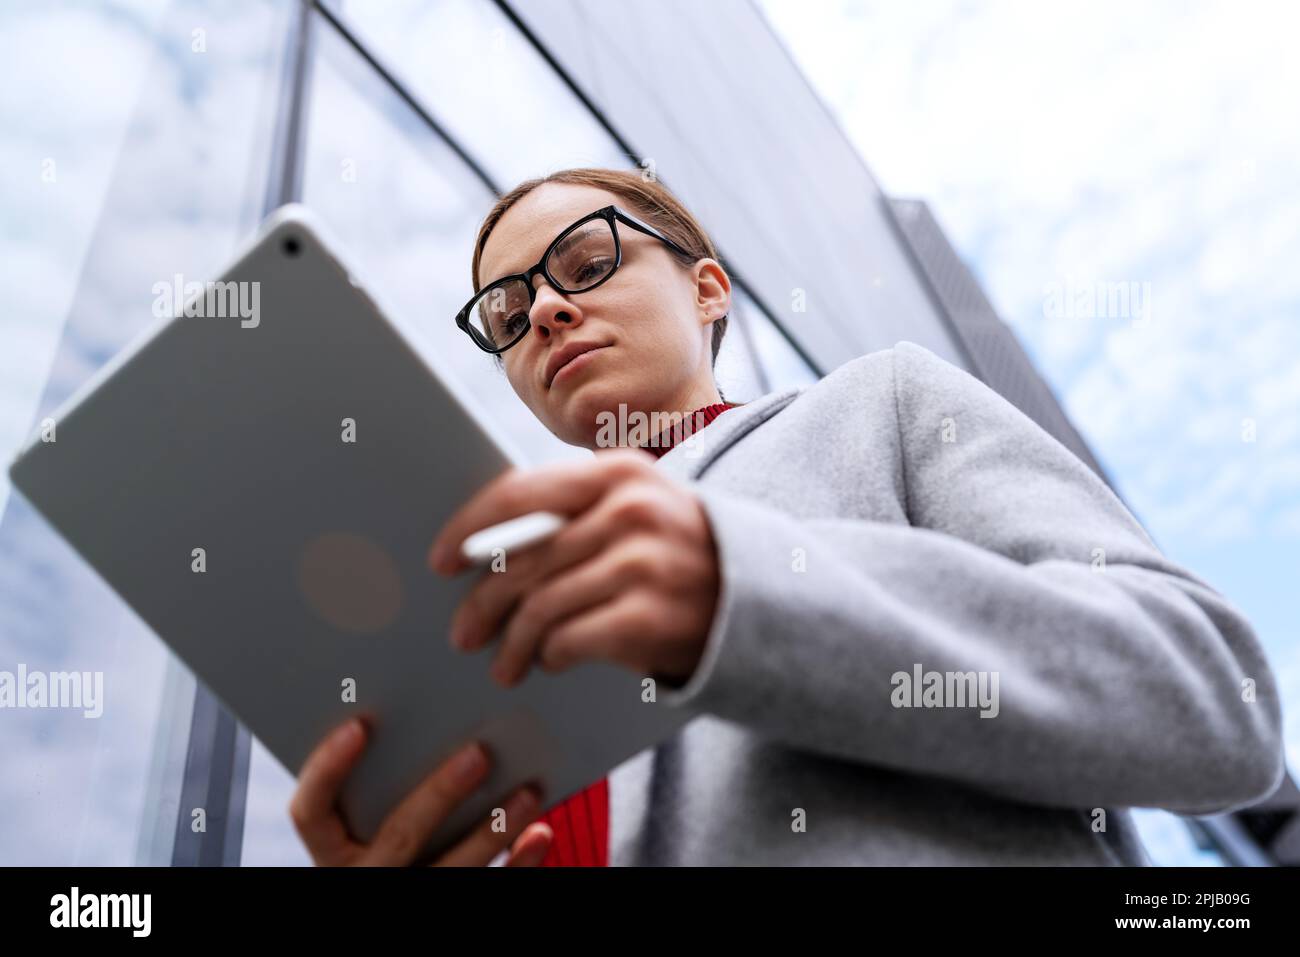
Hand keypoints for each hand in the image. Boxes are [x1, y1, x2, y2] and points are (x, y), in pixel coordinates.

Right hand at [290, 717, 551, 865]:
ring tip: (530, 791)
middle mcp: (364, 875)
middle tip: (479, 754)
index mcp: (331, 848)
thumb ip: (377, 772)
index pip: (309, 812)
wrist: (398, 879)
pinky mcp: (447, 905)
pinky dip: (520, 863)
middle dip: (440, 794)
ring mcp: (405, 891)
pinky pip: (490, 889)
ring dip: (495, 829)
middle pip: (399, 835)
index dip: (328, 769)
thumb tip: (416, 694)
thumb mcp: (366, 810)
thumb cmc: (382, 828)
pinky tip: (542, 833)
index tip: (359, 724)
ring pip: (452, 868)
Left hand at [429, 448, 720, 688]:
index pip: (519, 493)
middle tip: (463, 633)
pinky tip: (551, 661)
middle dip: (482, 603)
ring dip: (512, 643)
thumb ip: (576, 514)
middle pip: (522, 559)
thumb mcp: (640, 508)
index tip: (440, 560)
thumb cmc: (683, 554)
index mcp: (617, 474)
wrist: (769, 600)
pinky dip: (551, 655)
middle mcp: (628, 510)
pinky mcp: (649, 616)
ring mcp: (641, 563)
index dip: (469, 529)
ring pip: (539, 606)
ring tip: (504, 664)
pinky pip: (569, 639)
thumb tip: (486, 544)